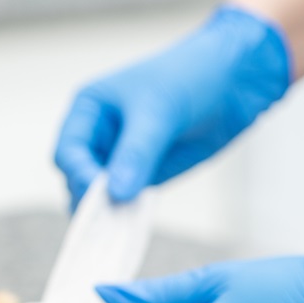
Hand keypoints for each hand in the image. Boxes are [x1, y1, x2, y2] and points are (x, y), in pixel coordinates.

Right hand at [54, 5, 290, 208]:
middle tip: (106, 218)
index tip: (99, 194)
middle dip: (89, 196)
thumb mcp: (159, 112)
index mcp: (89, 110)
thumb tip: (115, 194)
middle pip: (78, 177)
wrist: (235, 78)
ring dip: (106, 210)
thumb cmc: (190, 76)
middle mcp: (99, 136)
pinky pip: (126, 199)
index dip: (79, 174)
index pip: (68, 151)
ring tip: (118, 225)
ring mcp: (120, 157)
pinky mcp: (144, 173)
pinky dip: (126, 213)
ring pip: (99, 193)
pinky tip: (132, 224)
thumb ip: (136, 154)